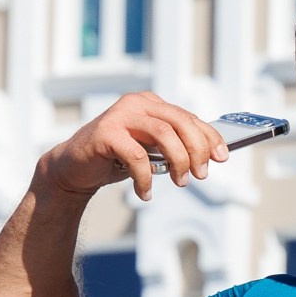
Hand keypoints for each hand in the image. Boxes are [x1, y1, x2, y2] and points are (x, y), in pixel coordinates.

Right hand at [42, 90, 228, 200]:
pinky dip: (146, 178)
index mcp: (150, 104)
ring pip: (163, 133)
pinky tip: (145, 193)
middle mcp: (136, 103)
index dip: (209, 137)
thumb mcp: (149, 150)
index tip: (222, 157)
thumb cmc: (115, 159)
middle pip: (180, 122)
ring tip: (179, 182)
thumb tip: (207, 158)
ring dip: (178, 161)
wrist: (73, 168)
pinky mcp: (105, 132)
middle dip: (197, 150)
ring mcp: (120, 115)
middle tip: (201, 174)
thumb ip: (173, 147)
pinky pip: (137, 155)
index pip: (188, 117)